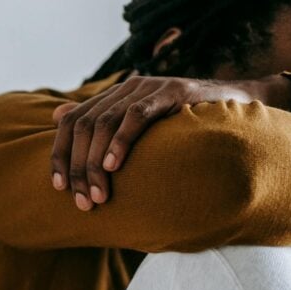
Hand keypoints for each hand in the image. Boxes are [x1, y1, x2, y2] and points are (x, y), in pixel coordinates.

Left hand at [50, 73, 290, 210]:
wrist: (235, 103)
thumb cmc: (184, 124)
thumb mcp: (138, 127)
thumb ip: (100, 123)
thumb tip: (55, 117)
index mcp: (112, 96)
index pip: (71, 122)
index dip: (60, 154)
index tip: (58, 187)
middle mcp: (124, 88)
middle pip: (83, 126)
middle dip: (78, 168)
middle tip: (82, 202)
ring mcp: (147, 87)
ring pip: (104, 123)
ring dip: (96, 163)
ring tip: (98, 194)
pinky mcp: (171, 91)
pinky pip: (136, 115)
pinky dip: (121, 141)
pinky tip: (114, 167)